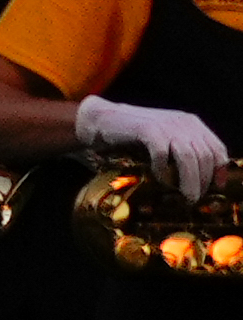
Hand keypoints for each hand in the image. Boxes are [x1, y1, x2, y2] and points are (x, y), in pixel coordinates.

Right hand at [82, 97, 232, 199]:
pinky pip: (162, 155)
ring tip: (186, 196)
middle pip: (205, 156)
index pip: (217, 149)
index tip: (215, 189)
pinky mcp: (147, 129)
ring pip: (189, 157)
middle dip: (204, 181)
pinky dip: (163, 170)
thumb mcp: (166, 139)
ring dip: (190, 181)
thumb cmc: (133, 136)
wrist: (99, 120)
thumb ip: (183, 152)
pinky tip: (159, 178)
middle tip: (195, 198)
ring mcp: (165, 125)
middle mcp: (183, 122)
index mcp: (191, 123)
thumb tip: (201, 181)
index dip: (219, 171)